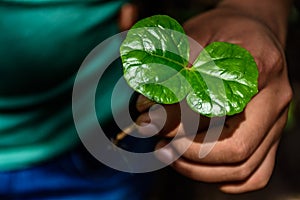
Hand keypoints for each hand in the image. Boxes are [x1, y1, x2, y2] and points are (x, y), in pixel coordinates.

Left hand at [135, 7, 291, 193]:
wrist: (253, 30)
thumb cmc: (223, 31)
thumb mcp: (195, 36)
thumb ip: (175, 71)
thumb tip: (149, 111)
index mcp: (258, 66)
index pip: (217, 109)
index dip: (182, 124)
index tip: (155, 121)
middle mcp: (275, 99)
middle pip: (236, 148)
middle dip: (191, 155)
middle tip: (160, 146)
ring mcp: (277, 121)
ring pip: (245, 167)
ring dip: (201, 171)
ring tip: (170, 155)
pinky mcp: (271, 134)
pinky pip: (257, 173)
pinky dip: (227, 180)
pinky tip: (200, 169)